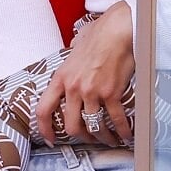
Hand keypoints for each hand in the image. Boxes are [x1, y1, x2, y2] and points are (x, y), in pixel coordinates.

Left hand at [36, 2, 134, 145]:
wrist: (116, 30)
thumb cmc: (98, 36)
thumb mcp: (74, 49)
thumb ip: (71, 60)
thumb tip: (72, 54)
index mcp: (61, 78)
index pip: (43, 109)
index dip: (45, 129)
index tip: (50, 139)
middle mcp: (73, 88)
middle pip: (71, 126)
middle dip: (82, 138)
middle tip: (89, 139)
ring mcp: (92, 92)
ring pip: (94, 127)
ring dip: (103, 137)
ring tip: (110, 139)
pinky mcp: (111, 93)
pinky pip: (116, 120)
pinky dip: (123, 131)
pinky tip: (126, 134)